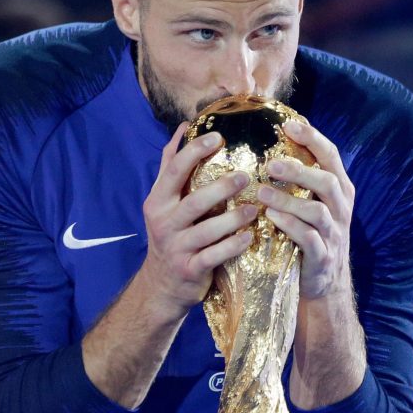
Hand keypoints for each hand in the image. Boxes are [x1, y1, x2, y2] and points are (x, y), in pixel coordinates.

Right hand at [140, 121, 257, 314]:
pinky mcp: (190, 269)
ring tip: (254, 208)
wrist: (162, 285)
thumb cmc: (170, 234)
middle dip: (222, 187)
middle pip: (194, 201)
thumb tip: (184, 126)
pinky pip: (214, 256)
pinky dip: (233, 245)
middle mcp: (164, 223)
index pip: (174, 170)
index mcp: (158, 201)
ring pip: (207, 231)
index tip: (219, 137)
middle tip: (247, 176)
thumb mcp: (163, 201)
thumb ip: (171, 165)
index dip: (195, 151)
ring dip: (233, 218)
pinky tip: (249, 236)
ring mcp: (176, 248)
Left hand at [257, 118, 354, 300]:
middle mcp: (340, 209)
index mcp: (339, 191)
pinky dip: (290, 226)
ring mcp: (334, 234)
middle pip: (327, 182)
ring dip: (289, 200)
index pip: (331, 156)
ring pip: (316, 212)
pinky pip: (309, 239)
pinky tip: (271, 218)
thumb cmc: (311, 235)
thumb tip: (272, 146)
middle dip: (300, 170)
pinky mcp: (323, 257)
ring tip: (262, 192)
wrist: (325, 282)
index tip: (289, 125)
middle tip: (270, 163)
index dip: (312, 139)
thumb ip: (302, 180)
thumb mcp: (312, 204)